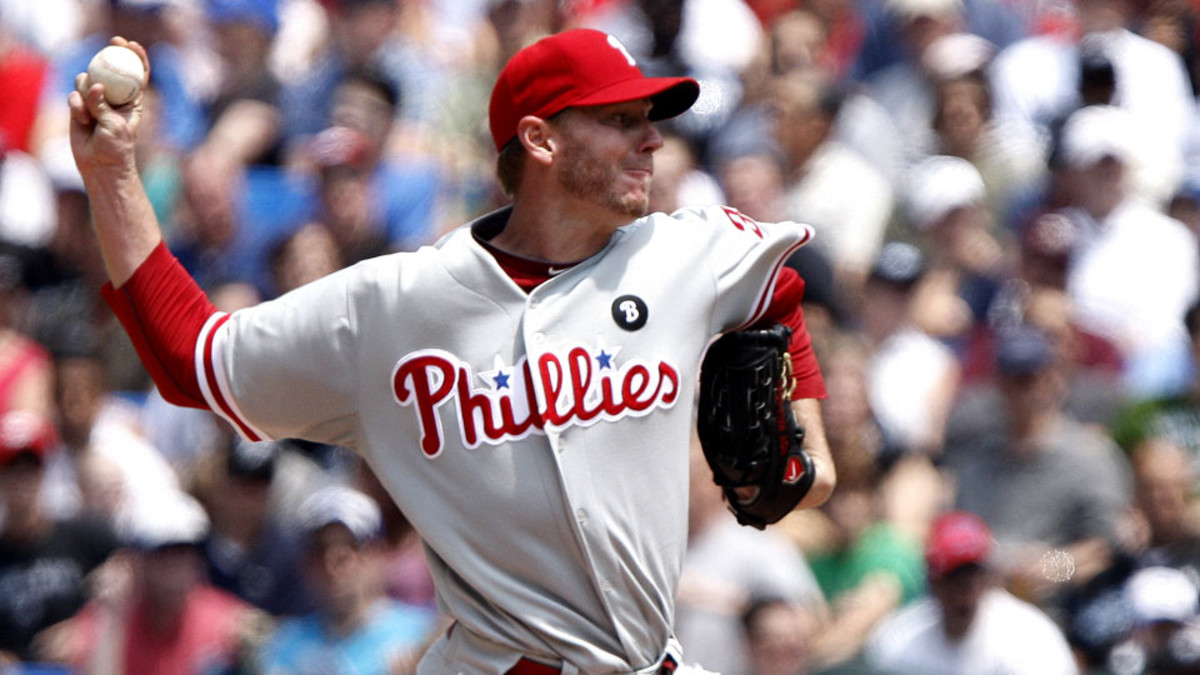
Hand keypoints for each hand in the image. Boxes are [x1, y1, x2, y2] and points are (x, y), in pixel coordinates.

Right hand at [68, 37, 149, 178]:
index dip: (136, 56)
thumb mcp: (114, 126)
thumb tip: (96, 86)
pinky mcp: (80, 107)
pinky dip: (76, 105)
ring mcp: (96, 100)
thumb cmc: (116, 147)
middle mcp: (114, 97)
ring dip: (86, 90)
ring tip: (90, 112)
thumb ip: (103, 105)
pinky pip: (74, 96)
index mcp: (132, 100)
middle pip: (110, 69)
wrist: (100, 164)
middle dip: (109, 53)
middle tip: (110, 43)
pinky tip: (82, 118)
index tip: (130, 45)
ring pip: (87, 80)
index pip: (136, 74)